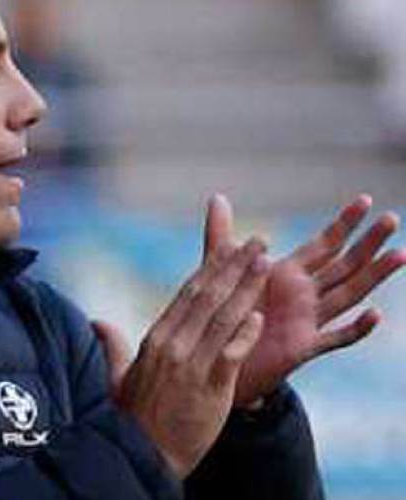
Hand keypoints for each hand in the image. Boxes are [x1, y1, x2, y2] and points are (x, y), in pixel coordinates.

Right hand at [94, 238, 268, 478]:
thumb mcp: (118, 377)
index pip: (188, 293)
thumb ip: (113, 345)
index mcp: (155, 338)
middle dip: (235, 266)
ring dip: (246, 289)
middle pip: (208, 297)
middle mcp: (173, 346)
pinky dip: (244, 335)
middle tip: (258, 241)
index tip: (230, 245)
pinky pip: (230, 355)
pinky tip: (258, 315)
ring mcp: (191, 366)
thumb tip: (97, 322)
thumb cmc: (132, 416)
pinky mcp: (209, 389)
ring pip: (222, 318)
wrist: (141, 455)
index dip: (212, 268)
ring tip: (266, 263)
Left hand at [205, 194, 405, 405]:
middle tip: (392, 218)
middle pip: (344, 265)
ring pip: (348, 295)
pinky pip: (334, 338)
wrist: (215, 357)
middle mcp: (303, 295)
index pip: (323, 244)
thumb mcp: (219, 268)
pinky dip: (355, 328)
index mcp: (287, 273)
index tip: (365, 200)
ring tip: (399, 254)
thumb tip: (217, 196)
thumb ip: (219, 233)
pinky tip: (374, 314)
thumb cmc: (221, 312)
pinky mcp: (301, 347)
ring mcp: (307, 320)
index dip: (344, 223)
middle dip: (368, 243)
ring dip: (373, 276)